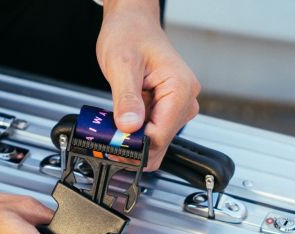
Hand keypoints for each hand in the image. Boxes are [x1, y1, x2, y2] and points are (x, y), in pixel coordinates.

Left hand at [96, 0, 200, 169]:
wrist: (132, 24)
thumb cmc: (130, 34)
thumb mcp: (122, 65)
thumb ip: (126, 99)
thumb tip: (128, 127)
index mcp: (180, 89)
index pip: (160, 136)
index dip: (135, 145)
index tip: (114, 144)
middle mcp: (184, 101)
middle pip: (159, 144)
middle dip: (133, 147)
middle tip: (109, 140)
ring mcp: (177, 108)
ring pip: (155, 143)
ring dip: (132, 142)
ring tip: (113, 129)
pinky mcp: (167, 112)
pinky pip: (151, 134)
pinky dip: (134, 135)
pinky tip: (122, 125)